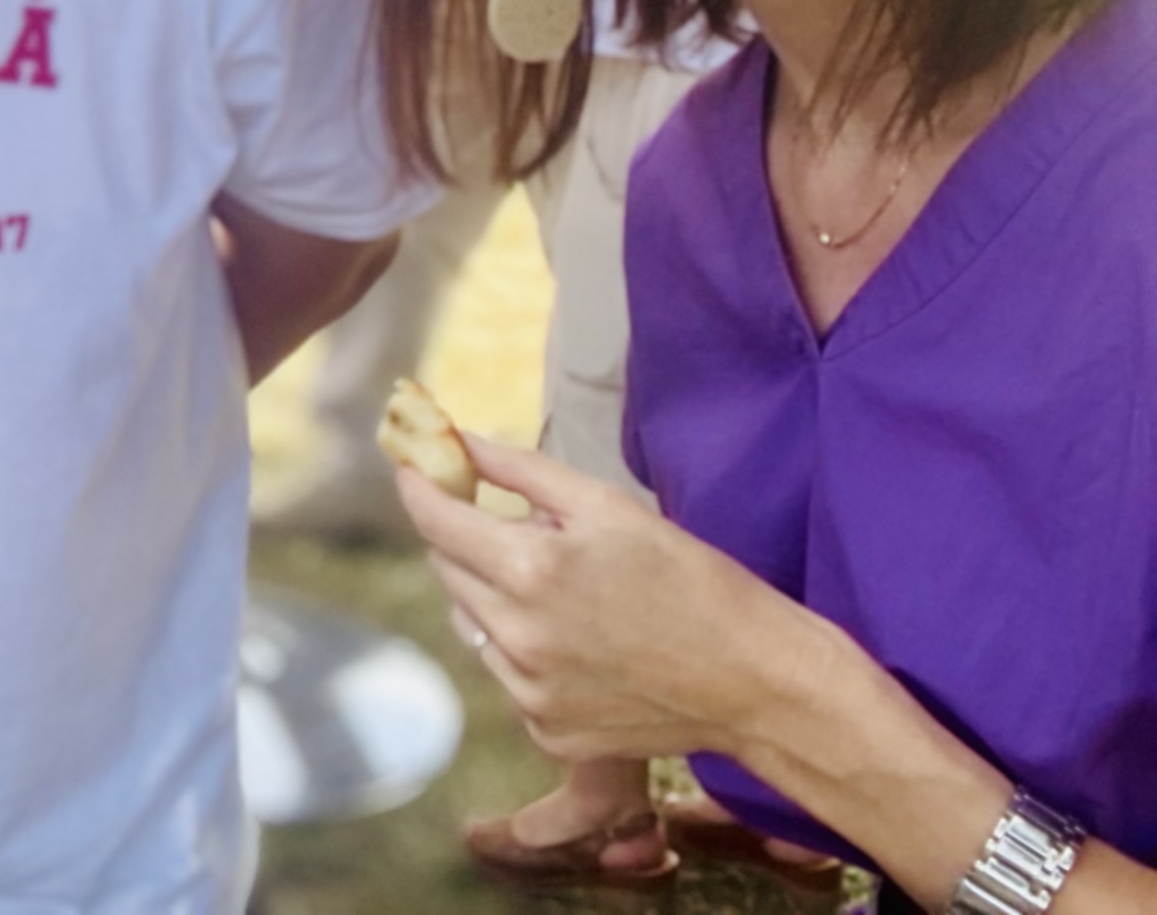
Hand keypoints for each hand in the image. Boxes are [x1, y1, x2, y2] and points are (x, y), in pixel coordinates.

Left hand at [394, 432, 814, 768]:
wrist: (756, 681)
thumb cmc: (690, 579)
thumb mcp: (608, 505)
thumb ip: (520, 470)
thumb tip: (457, 439)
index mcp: (529, 570)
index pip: (435, 520)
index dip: (419, 488)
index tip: (414, 470)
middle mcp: (516, 635)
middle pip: (450, 571)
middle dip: (469, 542)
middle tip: (519, 531)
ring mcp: (529, 691)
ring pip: (474, 624)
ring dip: (496, 599)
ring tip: (568, 594)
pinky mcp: (547, 731)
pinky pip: (508, 675)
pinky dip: (527, 652)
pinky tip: (584, 646)